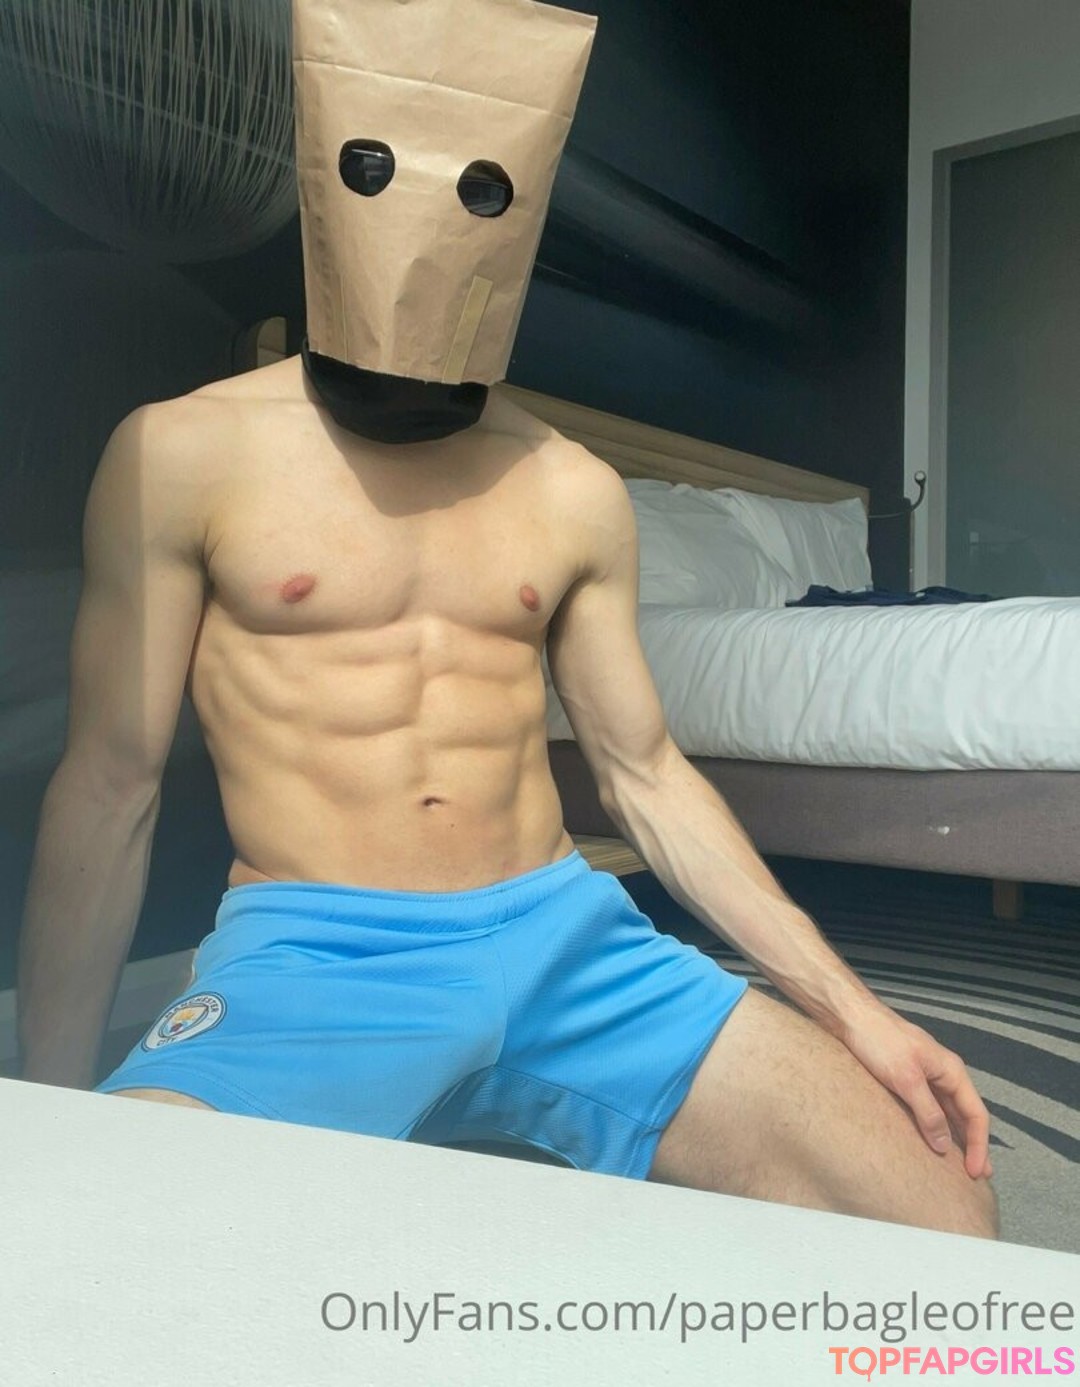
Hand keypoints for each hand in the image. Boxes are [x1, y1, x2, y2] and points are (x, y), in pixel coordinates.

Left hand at [839, 1004, 992, 1179]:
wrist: (850, 1016)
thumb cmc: (879, 1042)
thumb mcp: (906, 1079)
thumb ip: (928, 1112)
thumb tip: (944, 1146)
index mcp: (951, 1071)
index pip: (976, 1113)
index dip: (979, 1144)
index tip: (975, 1173)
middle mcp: (943, 1073)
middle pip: (965, 1114)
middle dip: (973, 1144)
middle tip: (976, 1177)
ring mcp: (925, 1075)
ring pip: (947, 1111)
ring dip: (954, 1136)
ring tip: (957, 1164)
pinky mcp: (906, 1077)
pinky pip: (928, 1107)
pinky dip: (935, 1125)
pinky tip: (930, 1139)